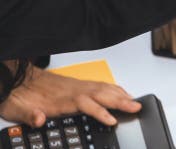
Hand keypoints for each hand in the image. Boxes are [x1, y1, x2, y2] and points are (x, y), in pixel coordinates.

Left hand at [0, 68, 140, 127]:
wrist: (15, 80)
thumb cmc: (18, 95)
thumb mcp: (15, 108)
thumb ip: (28, 114)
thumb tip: (38, 119)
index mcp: (60, 98)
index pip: (86, 103)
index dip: (100, 112)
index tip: (113, 120)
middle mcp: (71, 90)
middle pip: (101, 93)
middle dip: (121, 100)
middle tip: (137, 106)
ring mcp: (75, 86)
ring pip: (102, 88)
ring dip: (120, 93)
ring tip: (134, 100)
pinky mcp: (75, 85)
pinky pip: (99, 84)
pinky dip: (112, 88)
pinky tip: (118, 92)